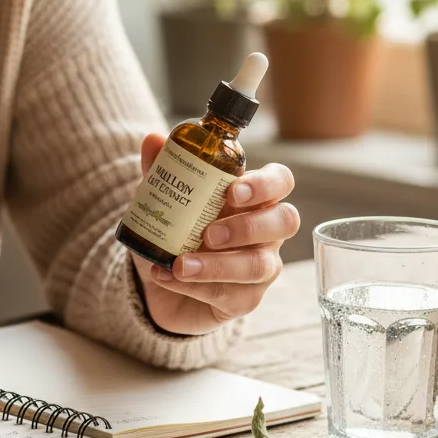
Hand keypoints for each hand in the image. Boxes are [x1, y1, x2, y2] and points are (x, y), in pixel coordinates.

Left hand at [130, 132, 300, 335]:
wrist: (161, 280)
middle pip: (285, 221)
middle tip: (208, 234)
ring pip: (258, 265)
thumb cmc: (175, 231)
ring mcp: (261, 267)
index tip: (232, 190)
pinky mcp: (244, 299)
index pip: (280, 180)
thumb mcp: (164, 200)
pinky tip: (165, 276)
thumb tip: (152, 139)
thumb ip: (161, 171)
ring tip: (179, 264)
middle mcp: (266, 231)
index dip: (265, 183)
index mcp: (253, 198)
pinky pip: (230, 294)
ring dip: (216, 265)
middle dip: (247, 226)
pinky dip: (194, 286)